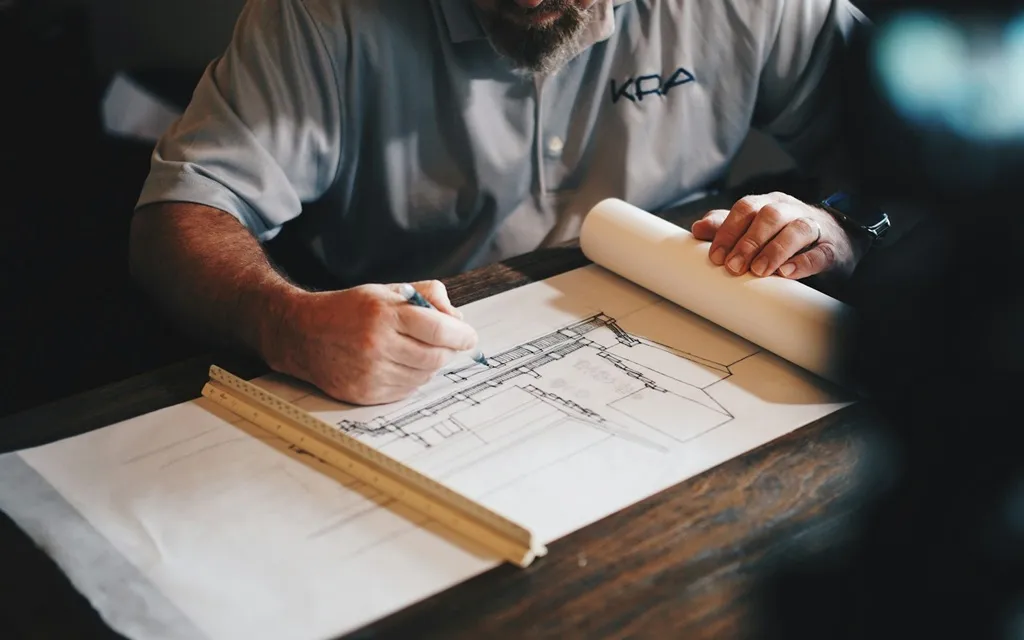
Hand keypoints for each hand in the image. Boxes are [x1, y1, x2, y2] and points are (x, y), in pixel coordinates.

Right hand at [264, 280, 477, 404]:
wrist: (303, 334)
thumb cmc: (349, 309)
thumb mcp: (386, 290)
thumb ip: (427, 296)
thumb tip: (458, 318)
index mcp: (384, 314)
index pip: (440, 330)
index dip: (462, 335)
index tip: (469, 337)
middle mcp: (377, 345)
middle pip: (436, 356)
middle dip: (448, 350)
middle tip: (446, 343)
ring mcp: (371, 372)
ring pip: (424, 376)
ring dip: (429, 365)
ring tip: (415, 350)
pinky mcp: (365, 393)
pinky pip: (406, 391)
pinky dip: (412, 379)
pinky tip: (400, 364)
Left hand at [691, 192, 866, 278]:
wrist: (834, 241)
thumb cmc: (784, 234)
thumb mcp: (754, 228)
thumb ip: (727, 227)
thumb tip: (696, 229)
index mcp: (768, 204)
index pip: (745, 208)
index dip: (728, 231)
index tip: (715, 256)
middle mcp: (790, 210)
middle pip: (769, 216)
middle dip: (748, 242)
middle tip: (733, 266)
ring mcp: (814, 227)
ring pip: (796, 229)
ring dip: (774, 250)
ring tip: (758, 271)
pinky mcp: (831, 248)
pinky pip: (819, 252)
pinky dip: (802, 262)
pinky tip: (787, 273)